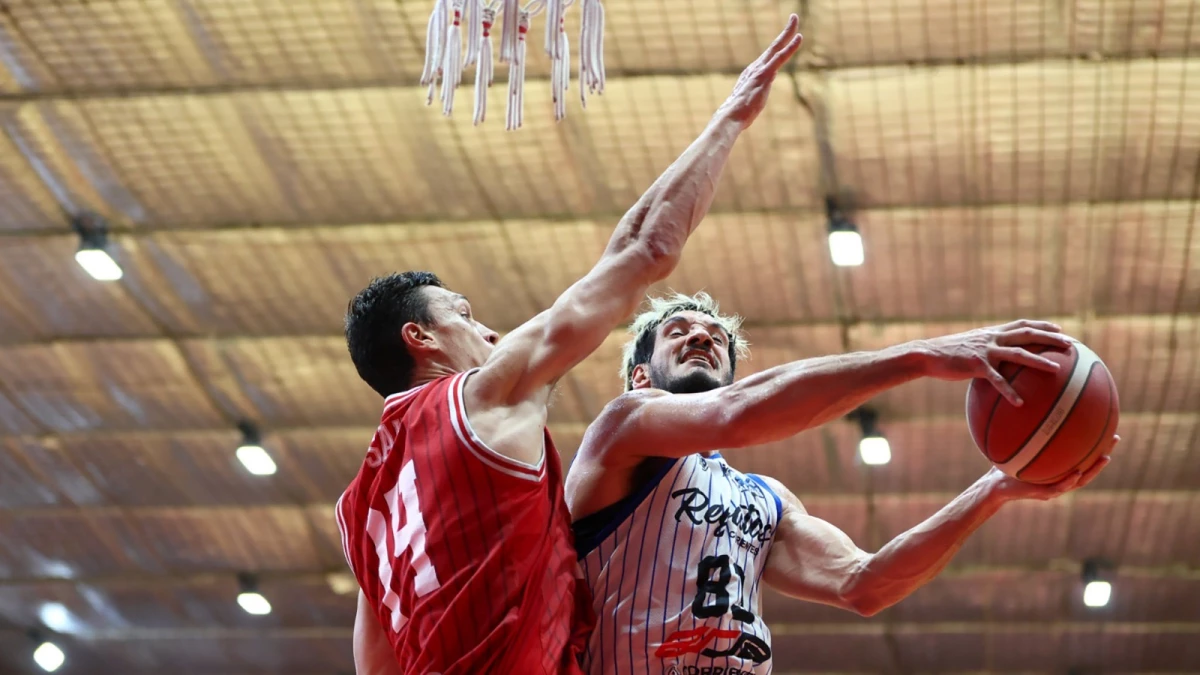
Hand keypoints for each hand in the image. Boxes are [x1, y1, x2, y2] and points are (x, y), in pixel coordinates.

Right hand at [714, 14, 802, 127]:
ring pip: (777, 47)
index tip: (786, 38)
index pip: (769, 57)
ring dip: (788, 32)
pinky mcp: (765, 74)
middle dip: (785, 31)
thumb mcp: (748, 104)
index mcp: (752, 74)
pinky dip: (790, 46)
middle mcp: (756, 67)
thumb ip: (753, 96)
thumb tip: (752, 100)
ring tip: (795, 18)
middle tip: (794, 17)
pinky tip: (799, 37)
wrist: (730, 117)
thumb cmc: (738, 115)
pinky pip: (780, 57)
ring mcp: (760, 69)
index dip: (779, 47)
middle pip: (774, 46)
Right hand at [917, 319, 1072, 405]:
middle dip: (1050, 338)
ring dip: (1039, 361)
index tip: (1060, 329)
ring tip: (1056, 370)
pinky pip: (997, 380)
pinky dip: (1009, 391)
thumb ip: (986, 350)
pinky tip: (1020, 403)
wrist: (928, 355)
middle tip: (1071, 345)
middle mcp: (992, 338)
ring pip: (1018, 354)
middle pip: (1027, 334)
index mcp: (991, 332)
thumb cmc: (948, 354)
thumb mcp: (970, 347)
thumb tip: (999, 362)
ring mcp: (985, 350)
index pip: (1022, 324)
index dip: (1042, 325)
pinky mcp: (976, 365)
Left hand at [986, 437, 1115, 501]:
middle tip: (1115, 438)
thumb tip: (1031, 402)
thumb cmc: (1008, 463)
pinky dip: (1069, 481)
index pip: (1083, 455)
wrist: (995, 485)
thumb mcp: (1019, 443)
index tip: (1107, 427)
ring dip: (1094, 469)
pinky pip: (1060, 488)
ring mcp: (1055, 487)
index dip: (1096, 443)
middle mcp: (1062, 477)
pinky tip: (1077, 472)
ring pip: (1081, 480)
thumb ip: (1028, 429)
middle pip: (1089, 466)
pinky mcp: (1043, 494)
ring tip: (1105, 457)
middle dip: (1102, 453)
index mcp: (1060, 467)